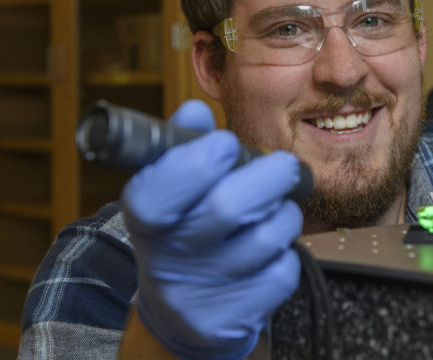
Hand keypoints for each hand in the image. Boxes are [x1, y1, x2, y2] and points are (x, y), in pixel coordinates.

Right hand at [122, 99, 302, 359]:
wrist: (183, 311)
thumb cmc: (184, 231)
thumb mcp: (171, 189)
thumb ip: (184, 145)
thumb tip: (195, 110)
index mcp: (146, 216)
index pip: (162, 187)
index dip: (201, 158)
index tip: (226, 143)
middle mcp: (166, 257)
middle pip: (227, 208)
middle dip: (269, 177)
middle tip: (283, 167)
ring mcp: (198, 294)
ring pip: (266, 238)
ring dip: (284, 216)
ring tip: (275, 211)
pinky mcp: (230, 321)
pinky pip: (282, 274)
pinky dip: (287, 256)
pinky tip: (271, 252)